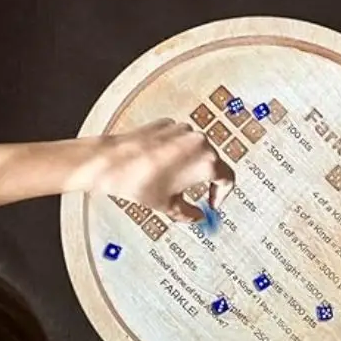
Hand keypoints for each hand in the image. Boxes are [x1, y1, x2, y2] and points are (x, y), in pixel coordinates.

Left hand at [94, 119, 234, 220]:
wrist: (111, 162)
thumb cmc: (138, 181)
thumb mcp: (169, 206)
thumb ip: (190, 214)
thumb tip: (196, 216)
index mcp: (206, 162)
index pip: (228, 179)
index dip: (222, 195)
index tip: (212, 202)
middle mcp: (199, 142)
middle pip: (213, 162)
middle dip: (205, 180)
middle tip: (195, 194)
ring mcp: (183, 130)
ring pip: (196, 150)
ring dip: (190, 165)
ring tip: (172, 181)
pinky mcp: (167, 125)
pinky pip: (180, 140)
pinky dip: (176, 152)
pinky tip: (160, 165)